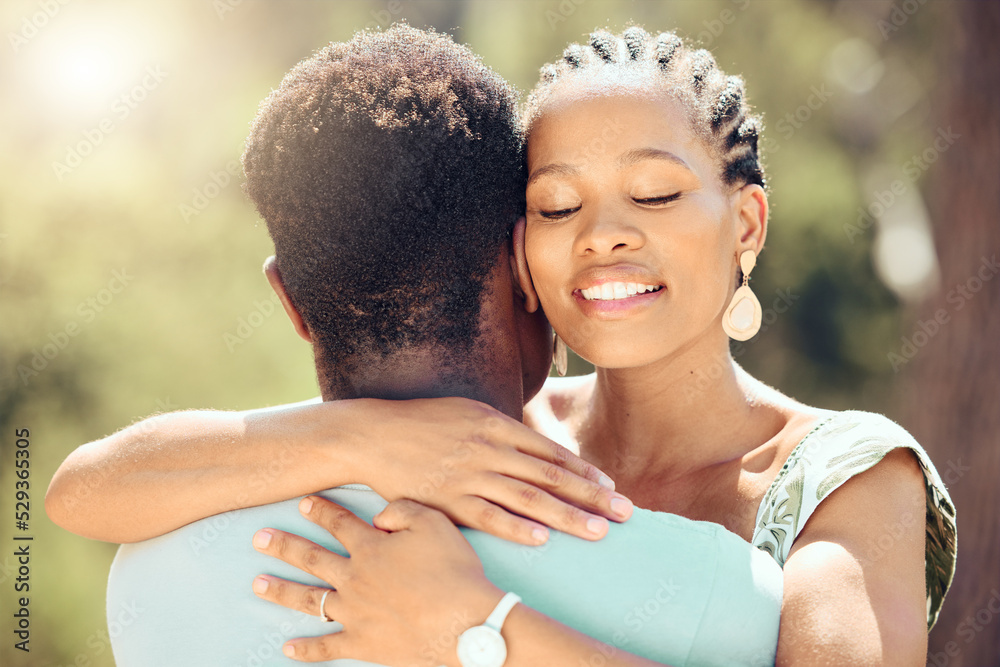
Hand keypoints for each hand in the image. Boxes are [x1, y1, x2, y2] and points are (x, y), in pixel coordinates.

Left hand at [252, 496, 503, 665]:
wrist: (465, 623)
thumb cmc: (453, 571)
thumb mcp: (434, 523)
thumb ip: (402, 511)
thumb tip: (378, 516)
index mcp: (371, 548)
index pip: (339, 524)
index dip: (321, 511)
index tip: (303, 503)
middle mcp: (355, 579)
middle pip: (311, 558)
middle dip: (284, 545)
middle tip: (259, 538)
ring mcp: (355, 613)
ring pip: (309, 600)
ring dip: (281, 591)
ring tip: (258, 584)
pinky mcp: (362, 644)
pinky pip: (327, 647)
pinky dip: (306, 650)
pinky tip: (287, 648)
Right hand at [340, 397, 632, 543]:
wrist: (372, 435)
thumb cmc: (423, 422)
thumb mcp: (468, 411)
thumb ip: (503, 429)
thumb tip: (536, 449)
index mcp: (495, 425)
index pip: (551, 452)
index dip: (583, 471)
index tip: (610, 486)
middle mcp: (488, 449)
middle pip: (550, 476)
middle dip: (591, 495)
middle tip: (624, 512)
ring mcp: (468, 475)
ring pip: (528, 499)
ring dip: (566, 516)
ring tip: (598, 531)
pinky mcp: (446, 500)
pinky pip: (488, 517)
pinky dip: (517, 528)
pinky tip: (542, 539)